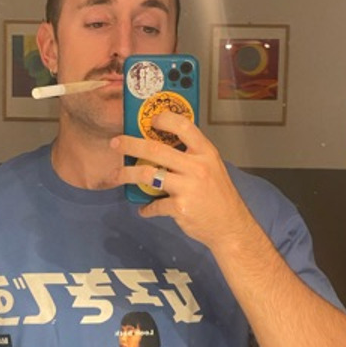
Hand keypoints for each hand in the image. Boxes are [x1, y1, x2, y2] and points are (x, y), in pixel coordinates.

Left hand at [110, 110, 249, 249]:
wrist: (230, 227)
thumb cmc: (219, 196)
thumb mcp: (212, 167)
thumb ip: (192, 156)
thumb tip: (162, 146)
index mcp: (206, 153)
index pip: (183, 126)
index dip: (164, 119)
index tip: (149, 120)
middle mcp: (197, 167)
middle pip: (155, 149)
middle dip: (130, 144)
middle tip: (115, 143)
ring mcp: (188, 187)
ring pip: (148, 174)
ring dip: (127, 175)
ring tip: (116, 176)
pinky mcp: (180, 207)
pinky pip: (154, 205)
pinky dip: (146, 208)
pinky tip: (144, 210)